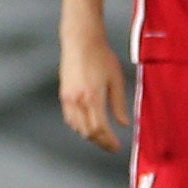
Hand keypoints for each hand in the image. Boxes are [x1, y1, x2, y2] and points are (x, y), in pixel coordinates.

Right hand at [58, 32, 128, 152]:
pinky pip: (69, 118)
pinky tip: (87, 125)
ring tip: (102, 137)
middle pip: (88, 132)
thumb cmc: (101, 56)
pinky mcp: (63, 94)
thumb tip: (124, 123)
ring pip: (77, 127)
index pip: (100, 128)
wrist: (81, 41)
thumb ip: (119, 103)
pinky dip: (79, 126)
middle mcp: (78, 100)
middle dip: (100, 141)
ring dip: (89, 135)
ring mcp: (68, 98)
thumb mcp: (116, 79)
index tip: (116, 147)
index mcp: (93, 97)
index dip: (108, 141)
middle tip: (111, 145)